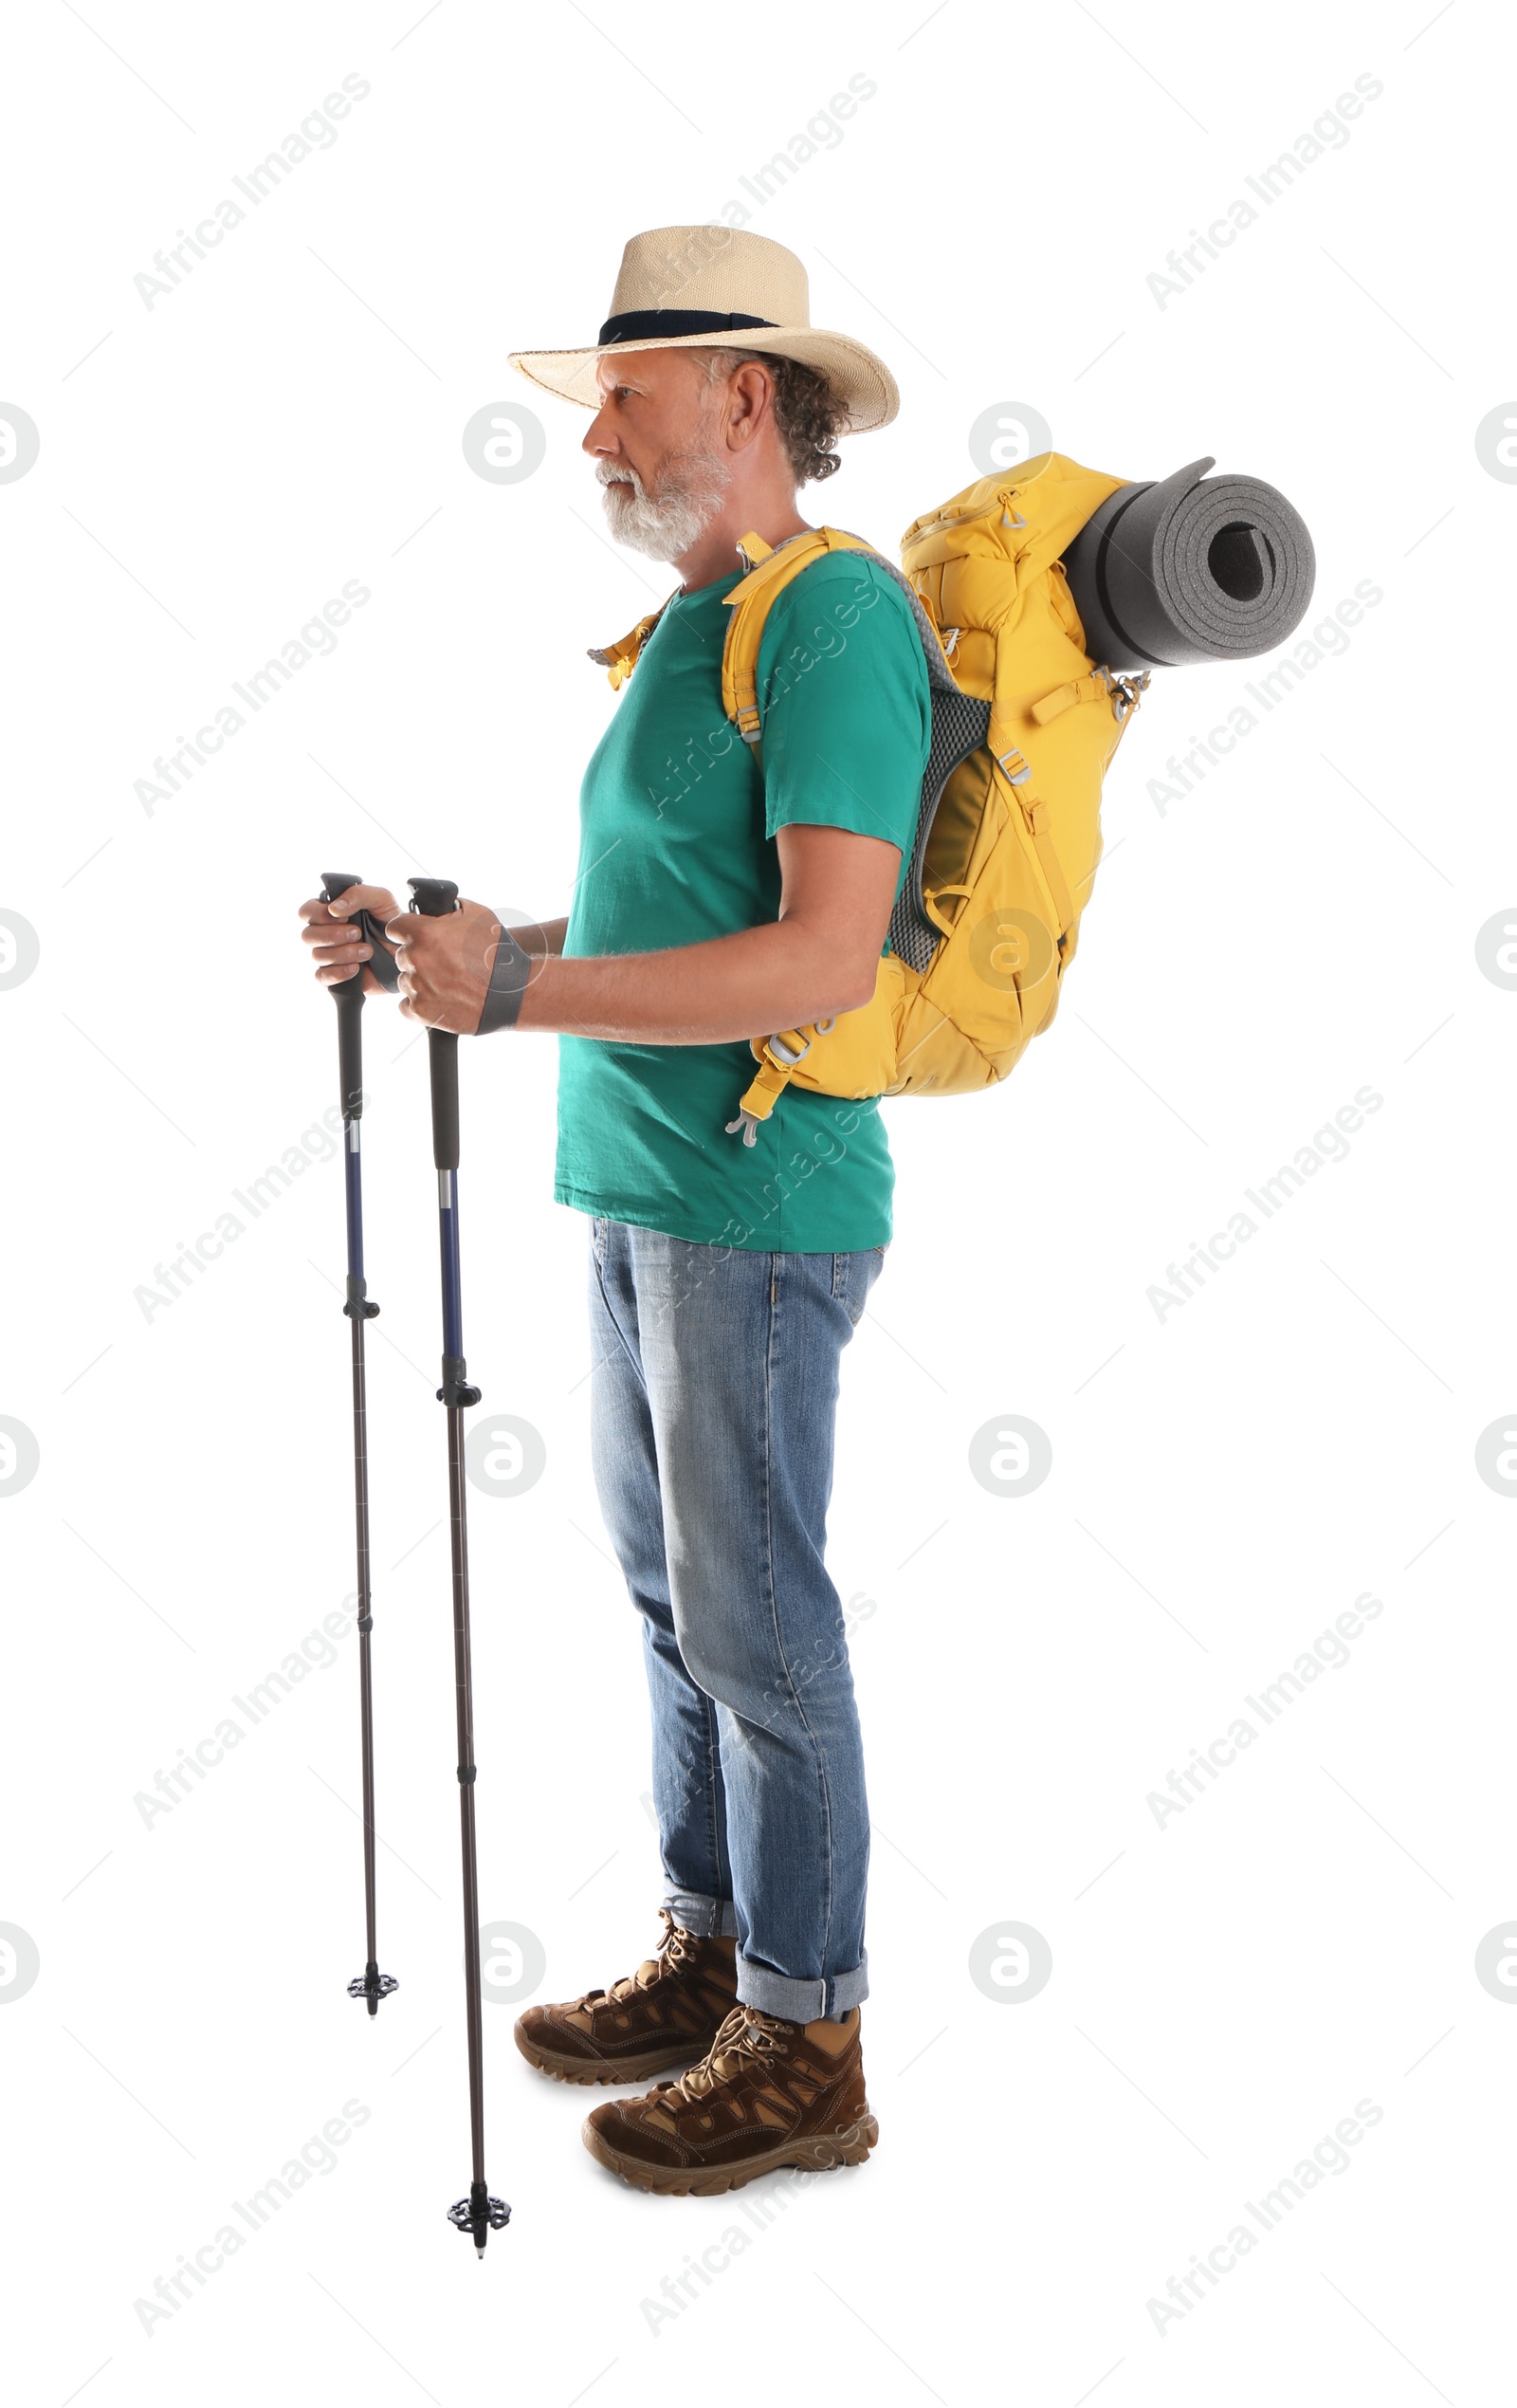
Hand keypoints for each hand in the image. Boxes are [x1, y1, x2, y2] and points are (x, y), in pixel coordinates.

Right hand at [299, 884, 399, 993]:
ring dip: (344, 953)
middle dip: (333, 935)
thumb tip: (334, 909)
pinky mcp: (335, 976)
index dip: (320, 915)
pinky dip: (338, 973)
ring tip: (367, 950)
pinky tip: (356, 968)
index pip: (307, 911)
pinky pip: (322, 977)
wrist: (409, 952)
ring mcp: (329, 956)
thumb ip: (357, 894)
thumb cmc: (392, 923)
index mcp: (331, 912)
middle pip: (307, 935)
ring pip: (317, 956)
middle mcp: (325, 933)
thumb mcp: (381, 899)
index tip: (344, 917)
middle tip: (358, 933)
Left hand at [388, 896, 502, 1032]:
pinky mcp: (421, 1012)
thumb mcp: (477, 914)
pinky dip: (421, 1003)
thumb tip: (435, 908)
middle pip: (402, 955)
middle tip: (444, 963)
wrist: (513, 992)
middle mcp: (416, 959)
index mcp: (425, 933)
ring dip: (421, 981)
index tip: (417, 936)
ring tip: (448, 983)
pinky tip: (442, 998)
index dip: (407, 930)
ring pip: (405, 981)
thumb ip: (448, 908)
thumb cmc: (497, 953)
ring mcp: (417, 987)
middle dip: (419, 957)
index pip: (394, 927)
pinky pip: (407, 1005)